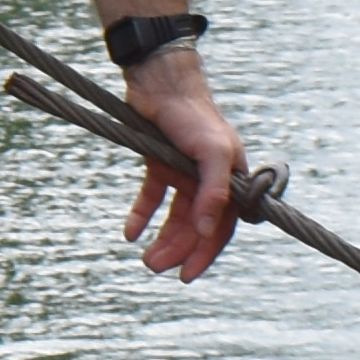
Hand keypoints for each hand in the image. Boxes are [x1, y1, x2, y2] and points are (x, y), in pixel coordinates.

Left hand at [117, 53, 244, 276]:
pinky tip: (129, 232)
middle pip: (195, 226)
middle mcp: (208, 179)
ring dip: (162, 238)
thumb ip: (214, 193)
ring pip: (174, 216)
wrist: (160, 83)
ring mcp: (183, 172)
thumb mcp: (211, 154)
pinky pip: (152, 197)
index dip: (206, 251)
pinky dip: (142, 215)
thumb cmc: (194, 116)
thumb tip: (207, 230)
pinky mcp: (159, 163)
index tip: (186, 275)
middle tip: (154, 267)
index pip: (222, 226)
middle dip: (178, 250)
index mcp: (230, 179)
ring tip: (145, 258)